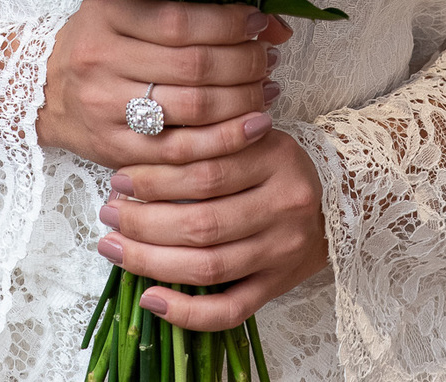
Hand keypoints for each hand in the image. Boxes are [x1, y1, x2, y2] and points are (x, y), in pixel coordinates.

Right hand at [36, 0, 290, 170]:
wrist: (44, 92)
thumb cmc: (98, 40)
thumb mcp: (126, 5)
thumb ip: (186, 5)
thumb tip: (266, 21)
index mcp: (106, 14)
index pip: (181, 22)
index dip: (228, 25)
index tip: (259, 24)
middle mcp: (102, 60)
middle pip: (193, 68)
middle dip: (244, 64)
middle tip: (269, 60)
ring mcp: (106, 109)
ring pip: (192, 112)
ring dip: (242, 103)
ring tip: (267, 92)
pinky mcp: (116, 151)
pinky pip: (181, 154)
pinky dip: (224, 143)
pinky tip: (251, 129)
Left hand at [97, 127, 328, 330]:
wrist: (336, 201)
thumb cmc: (277, 164)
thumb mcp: (252, 134)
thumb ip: (209, 138)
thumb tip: (141, 147)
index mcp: (275, 158)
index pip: (205, 171)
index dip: (155, 178)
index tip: (119, 179)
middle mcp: (283, 206)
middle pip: (202, 222)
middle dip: (144, 222)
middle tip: (109, 214)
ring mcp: (282, 251)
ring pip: (209, 266)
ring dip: (152, 261)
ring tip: (115, 249)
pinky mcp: (278, 287)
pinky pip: (230, 310)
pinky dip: (187, 312)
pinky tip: (151, 300)